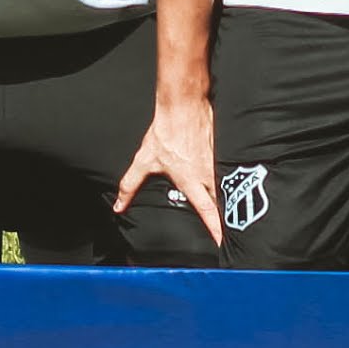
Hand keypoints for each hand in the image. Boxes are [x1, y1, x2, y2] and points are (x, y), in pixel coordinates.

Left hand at [120, 91, 223, 241]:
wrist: (184, 105)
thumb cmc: (165, 132)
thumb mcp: (144, 161)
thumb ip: (130, 186)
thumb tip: (119, 205)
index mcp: (191, 180)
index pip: (207, 209)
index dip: (215, 227)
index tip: (222, 242)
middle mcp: (207, 174)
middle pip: (220, 201)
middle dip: (225, 217)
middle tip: (228, 233)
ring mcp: (216, 162)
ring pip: (223, 187)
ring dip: (226, 199)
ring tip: (229, 213)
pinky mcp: (221, 151)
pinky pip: (224, 171)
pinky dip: (225, 181)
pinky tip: (225, 185)